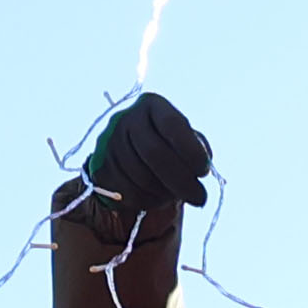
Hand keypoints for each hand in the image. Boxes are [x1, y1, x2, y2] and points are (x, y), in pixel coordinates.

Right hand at [78, 90, 211, 210]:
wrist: (133, 151)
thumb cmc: (170, 144)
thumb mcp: (186, 137)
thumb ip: (198, 149)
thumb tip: (203, 166)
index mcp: (153, 106)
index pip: (172, 125)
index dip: (191, 151)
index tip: (204, 171)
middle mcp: (128, 120)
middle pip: (154, 153)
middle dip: (181, 180)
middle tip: (200, 198)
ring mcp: (112, 144)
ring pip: (141, 176)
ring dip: (166, 193)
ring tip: (178, 196)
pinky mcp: (103, 168)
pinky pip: (128, 191)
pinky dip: (149, 201)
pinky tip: (160, 198)